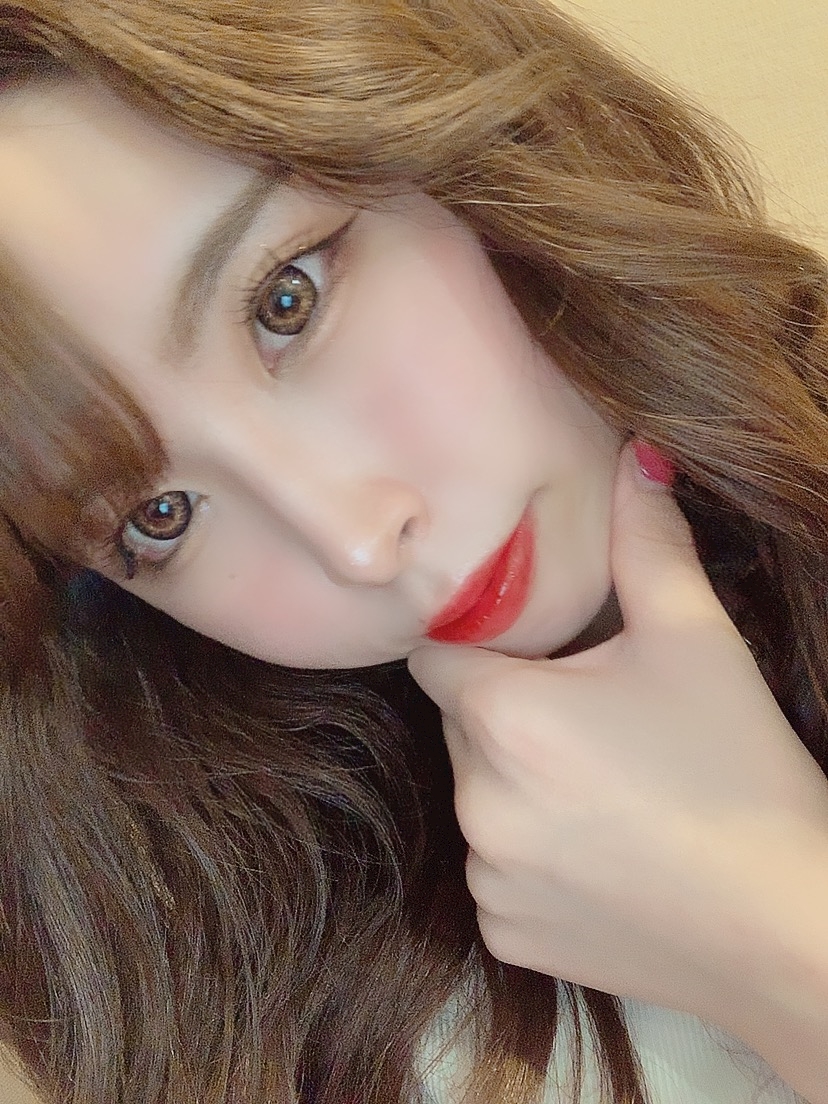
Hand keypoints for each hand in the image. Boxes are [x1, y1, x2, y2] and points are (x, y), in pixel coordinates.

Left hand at [408, 442, 827, 1040]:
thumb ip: (649, 541)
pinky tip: (603, 855)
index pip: (436, 650)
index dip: (478, 642)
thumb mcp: (697, 640)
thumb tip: (635, 455)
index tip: (528, 652)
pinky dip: (532, 857)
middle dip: (507, 712)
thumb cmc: (742, 771)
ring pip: (478, 797)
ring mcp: (485, 875)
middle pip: (460, 724)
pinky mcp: (506, 934)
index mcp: (502, 714)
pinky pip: (496, 872)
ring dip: (519, 786)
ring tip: (608, 792)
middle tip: (592, 721)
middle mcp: (473, 798)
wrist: (790, 928)